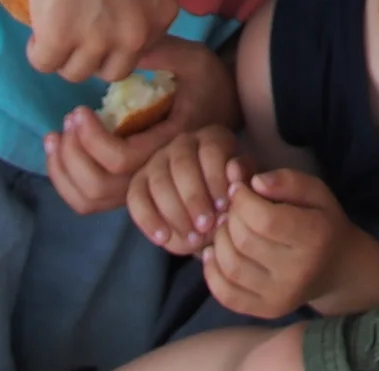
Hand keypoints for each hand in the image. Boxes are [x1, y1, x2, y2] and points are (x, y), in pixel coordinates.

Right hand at [24, 0, 177, 81]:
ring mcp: (97, 41)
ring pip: (75, 72)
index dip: (114, 40)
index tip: (99, 25)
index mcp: (162, 15)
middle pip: (110, 70)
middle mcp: (136, 35)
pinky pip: (44, 63)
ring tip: (54, 27)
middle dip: (91, 55)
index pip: (138, 51)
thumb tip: (115, 28)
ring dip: (63, 54)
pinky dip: (37, 50)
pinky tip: (39, 29)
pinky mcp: (59, 39)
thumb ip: (138, 5)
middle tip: (76, 32)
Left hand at [42, 33, 236, 216]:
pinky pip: (91, 200)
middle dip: (72, 157)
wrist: (228, 109)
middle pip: (101, 187)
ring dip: (64, 172)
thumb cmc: (209, 81)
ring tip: (55, 138)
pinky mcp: (130, 183)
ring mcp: (142, 182)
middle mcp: (155, 172)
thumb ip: (162, 53)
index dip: (93, 140)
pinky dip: (67, 183)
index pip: (122, 159)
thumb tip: (117, 53)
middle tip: (65, 123)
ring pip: (92, 199)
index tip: (79, 110)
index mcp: (171, 144)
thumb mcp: (194, 59)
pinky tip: (60, 153)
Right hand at [128, 124, 242, 252]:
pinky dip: (149, 220)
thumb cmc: (229, 198)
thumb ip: (242, 180)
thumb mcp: (242, 188)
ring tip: (192, 238)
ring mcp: (157, 161)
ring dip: (175, 212)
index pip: (211, 151)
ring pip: (159, 182)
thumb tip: (233, 171)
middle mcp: (182, 144)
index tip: (224, 208)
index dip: (217, 180)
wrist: (207, 217)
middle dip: (194, 198)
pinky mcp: (138, 183)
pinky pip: (136, 199)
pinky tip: (164, 239)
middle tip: (206, 226)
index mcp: (212, 138)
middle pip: (182, 165)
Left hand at [204, 162, 356, 319]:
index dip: (242, 199)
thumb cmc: (323, 223)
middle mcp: (298, 272)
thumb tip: (254, 182)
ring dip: (219, 240)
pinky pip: (226, 294)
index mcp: (314, 237)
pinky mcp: (266, 310)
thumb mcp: (316, 193)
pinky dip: (211, 271)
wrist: (338, 268)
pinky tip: (214, 252)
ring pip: (231, 266)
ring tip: (226, 227)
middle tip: (234, 207)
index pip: (264, 219)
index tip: (240, 188)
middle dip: (231, 217)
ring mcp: (281, 296)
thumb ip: (288, 181)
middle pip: (244, 241)